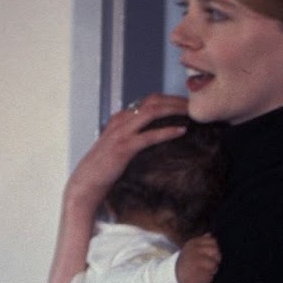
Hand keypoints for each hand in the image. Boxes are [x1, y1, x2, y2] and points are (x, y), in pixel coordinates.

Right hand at [67, 94, 188, 203]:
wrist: (87, 182)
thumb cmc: (105, 167)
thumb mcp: (121, 146)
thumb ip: (135, 136)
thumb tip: (156, 134)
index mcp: (121, 118)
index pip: (150, 101)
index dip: (171, 99)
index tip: (188, 104)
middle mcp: (121, 120)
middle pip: (153, 101)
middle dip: (176, 100)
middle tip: (196, 104)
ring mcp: (121, 132)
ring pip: (152, 112)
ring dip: (175, 110)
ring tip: (193, 113)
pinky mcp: (124, 147)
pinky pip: (149, 136)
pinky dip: (167, 131)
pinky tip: (182, 130)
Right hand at [175, 233, 220, 282]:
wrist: (172, 275)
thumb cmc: (186, 261)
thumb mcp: (190, 248)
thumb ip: (201, 241)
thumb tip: (210, 234)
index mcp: (194, 243)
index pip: (213, 242)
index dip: (214, 249)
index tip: (210, 255)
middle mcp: (194, 250)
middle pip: (216, 252)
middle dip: (215, 260)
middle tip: (208, 265)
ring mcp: (195, 262)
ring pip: (214, 266)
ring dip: (211, 271)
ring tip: (203, 271)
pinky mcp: (195, 274)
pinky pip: (209, 277)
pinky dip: (207, 279)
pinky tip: (200, 278)